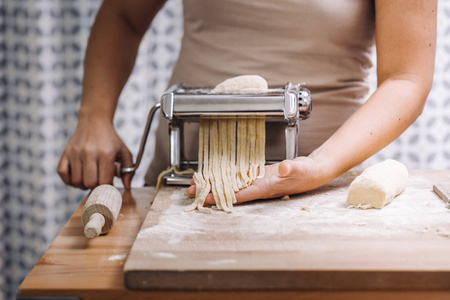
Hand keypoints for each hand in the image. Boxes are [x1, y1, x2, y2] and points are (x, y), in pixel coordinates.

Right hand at [57, 116, 132, 189]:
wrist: (94, 121)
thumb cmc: (111, 140)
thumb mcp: (124, 152)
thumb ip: (129, 170)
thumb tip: (127, 187)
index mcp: (106, 154)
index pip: (105, 182)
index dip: (108, 188)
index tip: (110, 184)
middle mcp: (89, 153)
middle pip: (90, 183)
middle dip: (96, 187)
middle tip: (99, 182)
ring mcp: (75, 153)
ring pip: (76, 181)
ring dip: (83, 184)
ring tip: (90, 178)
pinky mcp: (65, 152)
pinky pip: (62, 174)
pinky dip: (69, 180)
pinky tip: (78, 177)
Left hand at [186, 156, 326, 203]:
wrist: (314, 172)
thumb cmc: (308, 173)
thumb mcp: (300, 168)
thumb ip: (290, 168)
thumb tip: (281, 168)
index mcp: (265, 188)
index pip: (238, 195)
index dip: (220, 197)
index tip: (203, 198)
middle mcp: (258, 188)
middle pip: (230, 192)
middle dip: (210, 192)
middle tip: (190, 191)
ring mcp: (258, 182)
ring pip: (232, 186)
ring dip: (215, 185)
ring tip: (198, 184)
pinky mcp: (260, 176)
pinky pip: (239, 178)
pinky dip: (227, 177)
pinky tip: (217, 176)